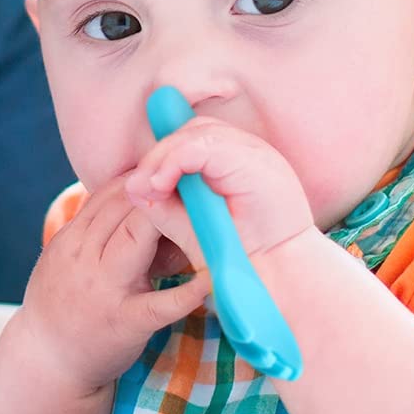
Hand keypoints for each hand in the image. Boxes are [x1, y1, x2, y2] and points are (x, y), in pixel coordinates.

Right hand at [13, 174, 209, 395]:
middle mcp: (82, 258)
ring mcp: (103, 289)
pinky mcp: (125, 322)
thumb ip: (90, 234)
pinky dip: (188, 291)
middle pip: (121, 209)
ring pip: (135, 239)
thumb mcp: (64, 261)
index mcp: (69, 242)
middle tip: (190, 181)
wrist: (46, 362)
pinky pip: (159, 303)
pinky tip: (212, 279)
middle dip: (156, 191)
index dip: (137, 180)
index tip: (165, 172)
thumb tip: (128, 202)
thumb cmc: (61, 307)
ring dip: (170, 221)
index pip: (104, 196)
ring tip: (201, 210)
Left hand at [125, 117, 314, 261]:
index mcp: (242, 164)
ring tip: (148, 187)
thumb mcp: (194, 227)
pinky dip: (175, 162)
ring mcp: (256, 153)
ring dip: (164, 159)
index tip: (144, 184)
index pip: (196, 139)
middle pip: (193, 131)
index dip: (166, 155)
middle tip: (138, 185)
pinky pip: (202, 147)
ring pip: (196, 135)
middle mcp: (252, 152)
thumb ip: (167, 204)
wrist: (279, 282)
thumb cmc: (242, 260)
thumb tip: (134, 185)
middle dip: (160, 155)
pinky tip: (160, 184)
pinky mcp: (252, 161)